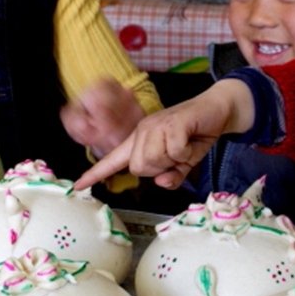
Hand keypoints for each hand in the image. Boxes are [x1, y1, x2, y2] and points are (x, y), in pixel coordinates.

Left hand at [74, 79, 254, 190]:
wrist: (216, 110)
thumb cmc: (195, 136)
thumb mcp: (182, 163)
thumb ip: (171, 176)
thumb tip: (161, 182)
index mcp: (140, 140)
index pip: (114, 160)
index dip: (96, 174)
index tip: (78, 185)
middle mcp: (143, 131)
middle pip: (139, 168)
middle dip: (161, 169)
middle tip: (177, 157)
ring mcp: (156, 125)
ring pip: (154, 161)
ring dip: (175, 161)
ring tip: (185, 147)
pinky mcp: (171, 123)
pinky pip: (173, 153)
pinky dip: (186, 154)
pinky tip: (191, 142)